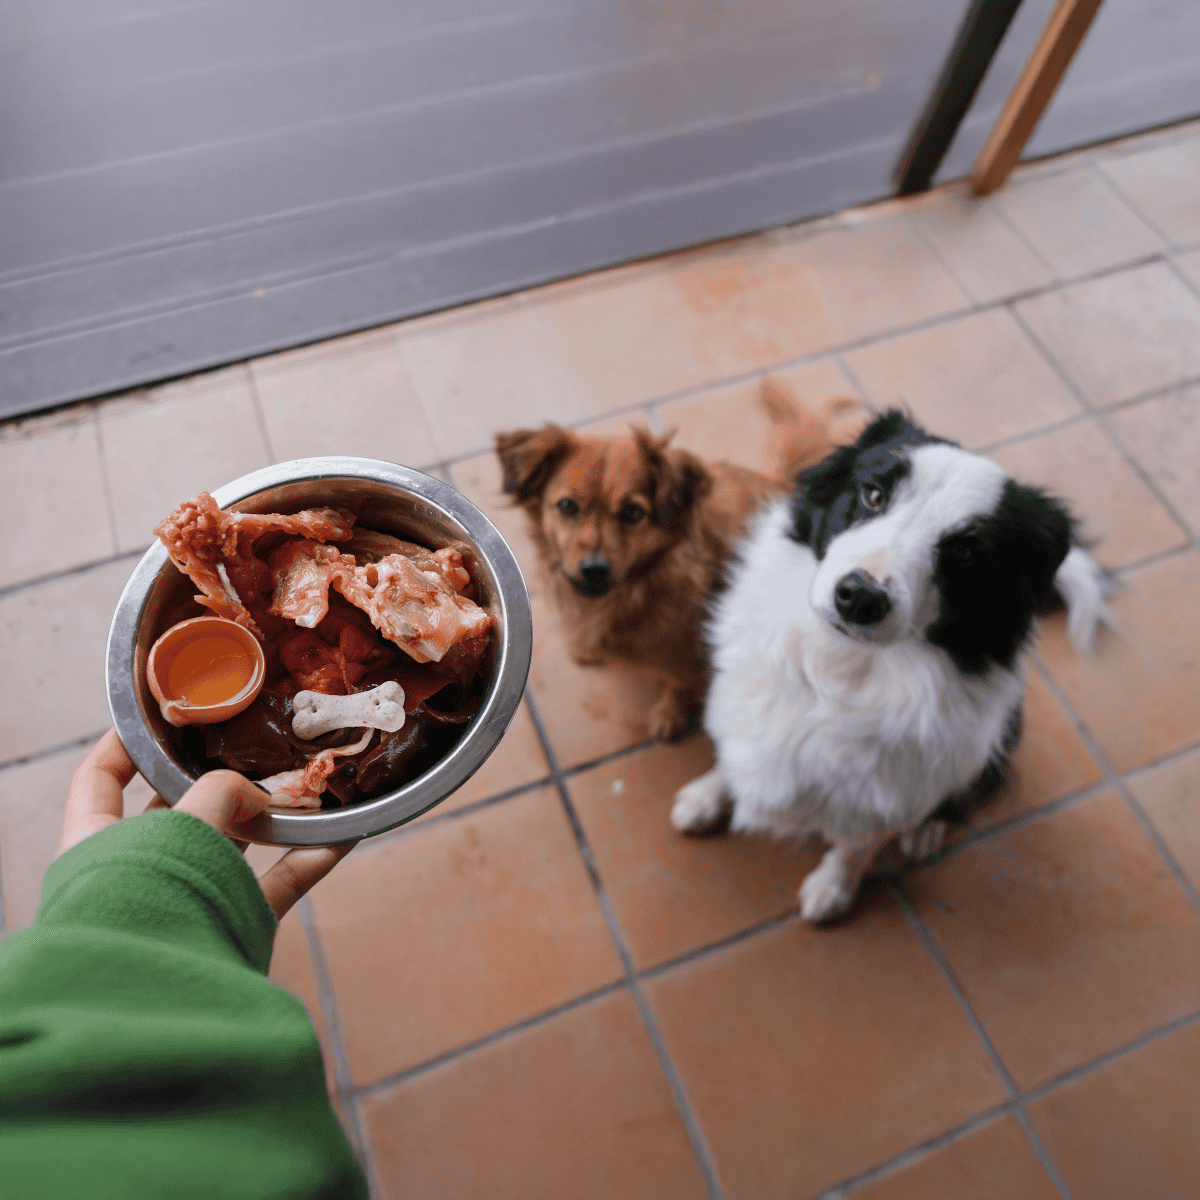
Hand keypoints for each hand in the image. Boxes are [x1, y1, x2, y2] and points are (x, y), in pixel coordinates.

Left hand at [61, 730, 355, 918]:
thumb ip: (220, 794)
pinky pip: (269, 885)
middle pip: (176, 809)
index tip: (162, 719)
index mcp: (94, 841)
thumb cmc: (144, 908)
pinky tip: (338, 839)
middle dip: (217, 780)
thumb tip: (258, 796)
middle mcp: (134, 869)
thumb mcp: (179, 828)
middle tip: (253, 749)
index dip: (126, 742)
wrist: (155, 1009)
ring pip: (228, 847)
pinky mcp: (225, 926)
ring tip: (304, 790)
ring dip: (267, 820)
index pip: (99, 777)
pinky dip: (301, 862)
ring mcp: (182, 898)